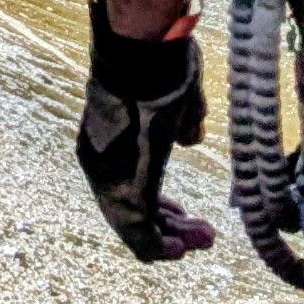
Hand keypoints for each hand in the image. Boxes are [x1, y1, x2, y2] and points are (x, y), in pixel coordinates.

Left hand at [76, 0, 214, 259]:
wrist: (144, 56)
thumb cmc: (159, 64)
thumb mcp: (173, 97)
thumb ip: (182, 122)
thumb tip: (189, 138)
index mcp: (106, 142)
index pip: (129, 184)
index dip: (158, 205)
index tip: (182, 214)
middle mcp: (101, 165)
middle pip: (133, 209)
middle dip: (170, 225)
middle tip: (201, 235)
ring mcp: (110, 180)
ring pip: (138, 225)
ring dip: (171, 239)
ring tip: (203, 240)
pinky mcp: (124, 192)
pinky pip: (140, 235)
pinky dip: (162, 247)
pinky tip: (182, 248)